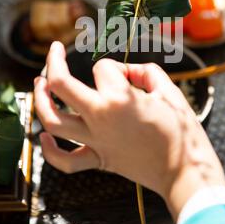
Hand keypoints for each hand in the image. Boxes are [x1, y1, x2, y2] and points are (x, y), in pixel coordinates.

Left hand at [34, 41, 224, 220]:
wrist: (184, 171)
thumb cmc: (181, 130)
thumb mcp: (168, 90)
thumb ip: (145, 71)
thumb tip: (128, 72)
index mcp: (118, 98)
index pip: (103, 68)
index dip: (116, 66)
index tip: (131, 77)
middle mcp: (99, 118)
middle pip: (60, 85)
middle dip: (54, 63)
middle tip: (54, 52)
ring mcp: (95, 141)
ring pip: (52, 120)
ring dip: (41, 99)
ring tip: (40, 84)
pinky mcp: (98, 160)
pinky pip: (66, 161)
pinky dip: (50, 150)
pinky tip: (44, 136)